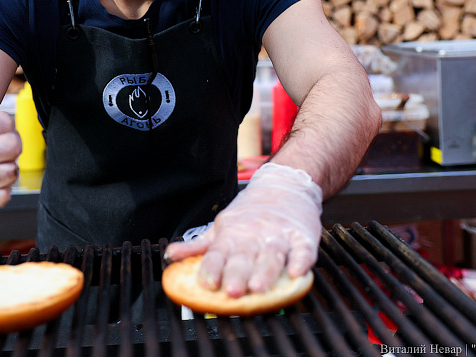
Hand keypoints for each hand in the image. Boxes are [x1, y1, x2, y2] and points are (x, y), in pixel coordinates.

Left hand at [164, 162, 322, 296]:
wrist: (286, 184)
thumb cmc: (251, 213)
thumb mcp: (221, 226)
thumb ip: (197, 246)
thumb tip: (171, 256)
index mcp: (232, 235)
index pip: (218, 253)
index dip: (212, 268)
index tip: (207, 283)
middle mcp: (254, 235)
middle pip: (244, 257)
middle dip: (237, 274)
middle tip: (232, 291)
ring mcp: (279, 235)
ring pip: (272, 256)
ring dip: (265, 272)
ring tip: (259, 287)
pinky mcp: (302, 237)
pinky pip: (303, 251)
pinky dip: (301, 262)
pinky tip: (297, 273)